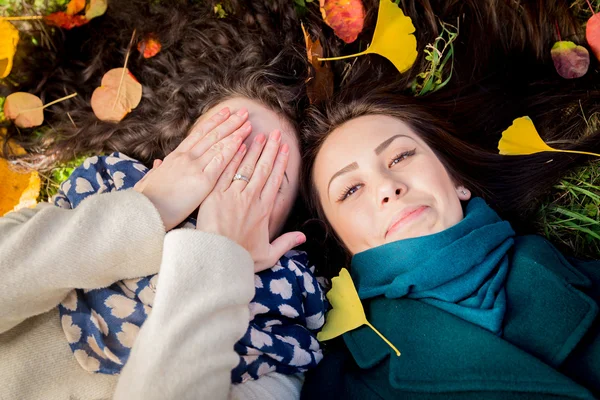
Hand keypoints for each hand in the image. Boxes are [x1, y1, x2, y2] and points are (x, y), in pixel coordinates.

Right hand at [134, 107, 251, 230]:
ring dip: (235, 132)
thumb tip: (159, 163)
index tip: (225, 113)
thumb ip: (156, 171)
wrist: (145, 212)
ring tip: (248, 122)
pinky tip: (242, 142)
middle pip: (211, 135)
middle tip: (243, 112)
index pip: (198, 135)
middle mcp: (185, 158)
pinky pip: (220, 161)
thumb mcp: (149, 181)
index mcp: (174, 157)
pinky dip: (232, 150)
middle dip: (229, 122)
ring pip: (218, 145)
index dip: (213, 122)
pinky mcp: (203, 180)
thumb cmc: (146, 201)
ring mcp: (194, 167)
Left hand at [196, 130, 305, 271]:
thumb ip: (286, 243)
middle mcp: (250, 199)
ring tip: (258, 134)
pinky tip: (236, 146)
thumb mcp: (268, 254)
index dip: (280, 162)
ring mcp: (232, 196)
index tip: (284, 148)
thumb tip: (303, 237)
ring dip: (252, 149)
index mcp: (264, 210)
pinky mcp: (215, 196)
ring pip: (245, 167)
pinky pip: (225, 173)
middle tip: (275, 133)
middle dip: (270, 149)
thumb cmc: (241, 258)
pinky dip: (232, 159)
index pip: (274, 180)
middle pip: (263, 168)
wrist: (216, 258)